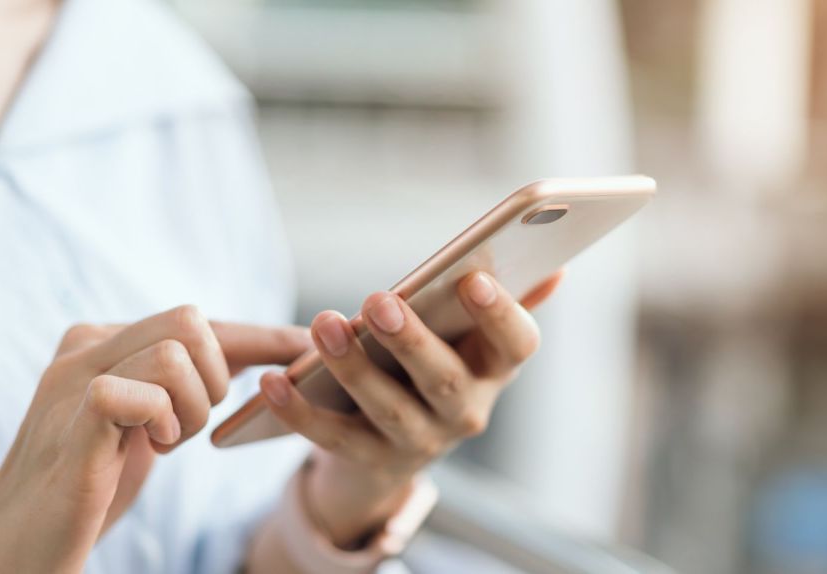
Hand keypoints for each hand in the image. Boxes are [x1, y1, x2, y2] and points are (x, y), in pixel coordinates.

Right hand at [0, 306, 308, 573]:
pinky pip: (145, 389)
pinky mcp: (75, 415)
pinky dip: (163, 421)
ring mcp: (74, 376)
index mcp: (102, 342)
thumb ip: (173, 386)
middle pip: (191, 320)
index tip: (307, 349)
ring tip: (162, 444)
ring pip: (176, 351)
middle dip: (215, 377)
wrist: (13, 544)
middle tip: (187, 428)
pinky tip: (147, 449)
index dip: (259, 336)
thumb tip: (241, 361)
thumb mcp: (141, 426)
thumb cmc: (84, 489)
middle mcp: (84, 345)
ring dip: (191, 408)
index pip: (196, 322)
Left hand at [259, 271, 561, 545]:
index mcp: (494, 369)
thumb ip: (506, 297)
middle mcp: (466, 412)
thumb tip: (554, 265)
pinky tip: (273, 382)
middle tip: (379, 301)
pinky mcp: (369, 461)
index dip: (501, 314)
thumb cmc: (436, 364)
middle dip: (412, 342)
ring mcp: (419, 443)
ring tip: (323, 326)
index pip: (517, 344)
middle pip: (444, 380)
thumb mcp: (470, 337)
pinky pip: (333, 439)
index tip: (473, 278)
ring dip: (355, 369)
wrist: (395, 447)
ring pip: (389, 410)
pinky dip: (300, 413)